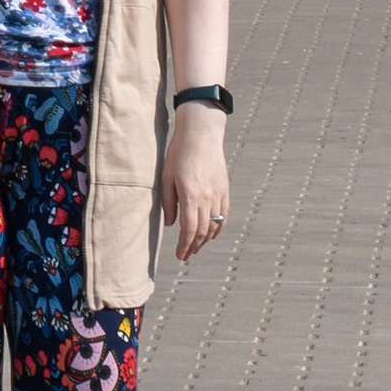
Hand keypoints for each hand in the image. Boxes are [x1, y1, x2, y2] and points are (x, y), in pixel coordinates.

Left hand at [161, 106, 229, 261]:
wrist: (201, 134)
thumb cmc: (179, 153)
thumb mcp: (166, 176)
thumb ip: (168, 202)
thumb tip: (170, 224)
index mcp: (190, 195)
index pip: (190, 229)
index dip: (185, 245)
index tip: (180, 256)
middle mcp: (206, 197)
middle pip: (203, 231)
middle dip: (194, 246)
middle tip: (186, 255)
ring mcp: (218, 193)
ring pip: (215, 224)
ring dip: (206, 240)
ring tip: (196, 247)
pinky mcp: (225, 188)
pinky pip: (224, 214)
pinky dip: (219, 227)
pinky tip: (212, 234)